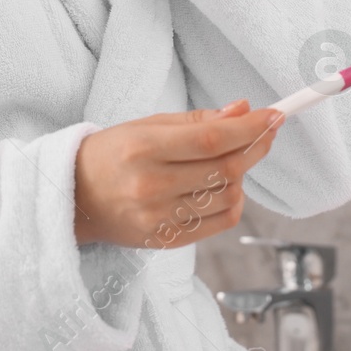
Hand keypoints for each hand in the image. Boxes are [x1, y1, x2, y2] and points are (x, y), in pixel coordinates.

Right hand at [73, 99, 282, 249]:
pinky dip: (233, 202)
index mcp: (143, 149)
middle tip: (266, 131)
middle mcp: (151, 187)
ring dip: (242, 174)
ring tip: (233, 158)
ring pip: (228, 196)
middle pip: (225, 169)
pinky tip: (225, 186)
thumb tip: (242, 110)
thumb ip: (196, 120)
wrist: (76, 198)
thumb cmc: (111, 154)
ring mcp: (159, 218)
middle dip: (255, 147)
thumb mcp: (146, 125)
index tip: (274, 115)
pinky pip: (219, 223)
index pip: (212, 139)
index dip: (250, 128)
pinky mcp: (166, 240)